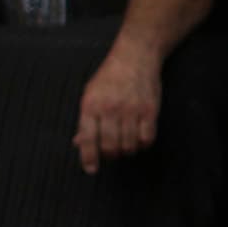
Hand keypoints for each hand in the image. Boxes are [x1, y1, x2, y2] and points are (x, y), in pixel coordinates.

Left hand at [73, 49, 162, 172]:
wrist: (135, 56)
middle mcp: (110, 109)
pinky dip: (143, 144)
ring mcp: (131, 110)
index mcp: (90, 106)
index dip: (88, 158)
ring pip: (129, 145)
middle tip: (113, 152)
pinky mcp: (149, 110)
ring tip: (127, 145)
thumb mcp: (90, 94)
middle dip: (111, 155)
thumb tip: (78, 142)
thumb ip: (85, 119)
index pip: (87, 138)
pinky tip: (140, 139)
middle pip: (109, 146)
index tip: (91, 170)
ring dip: (127, 150)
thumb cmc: (109, 77)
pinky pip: (147, 137)